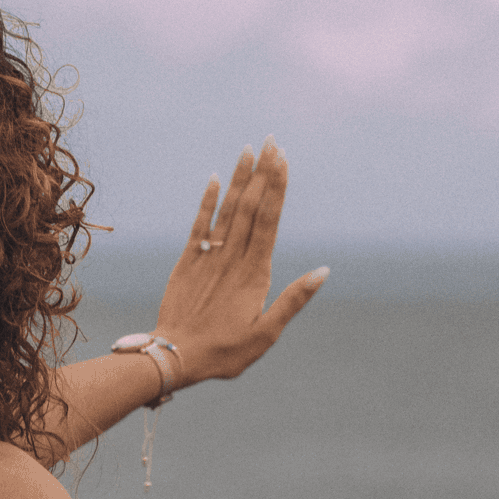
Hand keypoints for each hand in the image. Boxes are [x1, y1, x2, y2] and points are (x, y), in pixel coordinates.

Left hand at [151, 137, 326, 386]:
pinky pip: (199, 224)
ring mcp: (208, 257)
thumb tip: (323, 271)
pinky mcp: (187, 261)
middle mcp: (232, 258)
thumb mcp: (266, 334)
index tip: (283, 161)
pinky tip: (216, 178)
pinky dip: (208, 201)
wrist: (174, 356)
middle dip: (263, 173)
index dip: (277, 188)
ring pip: (228, 210)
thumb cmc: (224, 352)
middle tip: (272, 142)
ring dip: (240, 179)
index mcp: (254, 274)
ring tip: (250, 150)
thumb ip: (294, 299)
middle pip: (252, 207)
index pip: (269, 221)